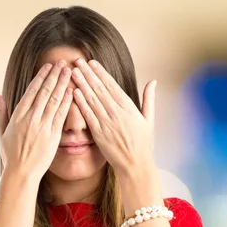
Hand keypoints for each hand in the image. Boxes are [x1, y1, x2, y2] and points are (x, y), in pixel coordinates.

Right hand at [0, 60, 72, 179]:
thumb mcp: (1, 132)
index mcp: (18, 116)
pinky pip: (60, 115)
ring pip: (53, 100)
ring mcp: (42, 126)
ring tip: (69, 71)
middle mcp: (30, 119)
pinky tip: (72, 90)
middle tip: (62, 62)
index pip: (31, 91)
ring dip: (62, 84)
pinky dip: (66, 102)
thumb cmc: (11, 155)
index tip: (47, 66)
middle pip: (44, 92)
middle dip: (54, 75)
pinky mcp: (52, 136)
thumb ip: (1, 112)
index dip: (40, 77)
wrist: (21, 173)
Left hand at [70, 58, 156, 175]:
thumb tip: (153, 81)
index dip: (101, 73)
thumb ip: (149, 99)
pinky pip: (88, 115)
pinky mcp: (99, 134)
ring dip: (81, 84)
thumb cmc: (143, 144)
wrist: (135, 165)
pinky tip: (74, 92)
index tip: (92, 62)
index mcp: (129, 108)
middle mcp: (117, 113)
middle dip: (87, 73)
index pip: (112, 86)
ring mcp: (107, 123)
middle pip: (99, 89)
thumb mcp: (149, 120)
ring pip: (92, 99)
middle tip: (77, 60)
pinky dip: (81, 103)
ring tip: (73, 71)